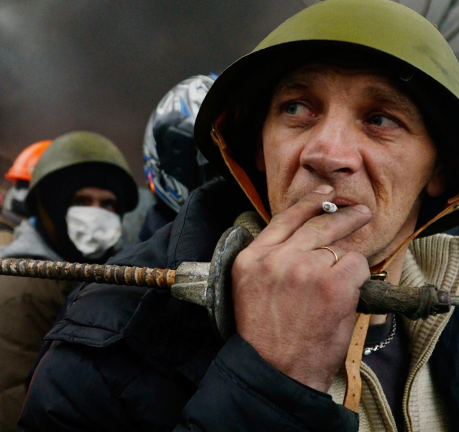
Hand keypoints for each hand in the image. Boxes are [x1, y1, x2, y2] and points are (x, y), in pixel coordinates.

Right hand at [231, 185, 371, 391]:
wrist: (274, 369)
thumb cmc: (265, 336)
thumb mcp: (250, 289)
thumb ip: (270, 260)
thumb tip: (303, 240)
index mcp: (250, 258)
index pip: (283, 218)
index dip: (308, 203)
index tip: (325, 194)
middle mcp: (276, 258)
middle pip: (317, 224)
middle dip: (342, 215)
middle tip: (359, 213)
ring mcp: (305, 269)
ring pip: (340, 248)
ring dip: (346, 264)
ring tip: (345, 279)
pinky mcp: (332, 285)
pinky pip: (356, 267)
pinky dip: (357, 280)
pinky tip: (345, 296)